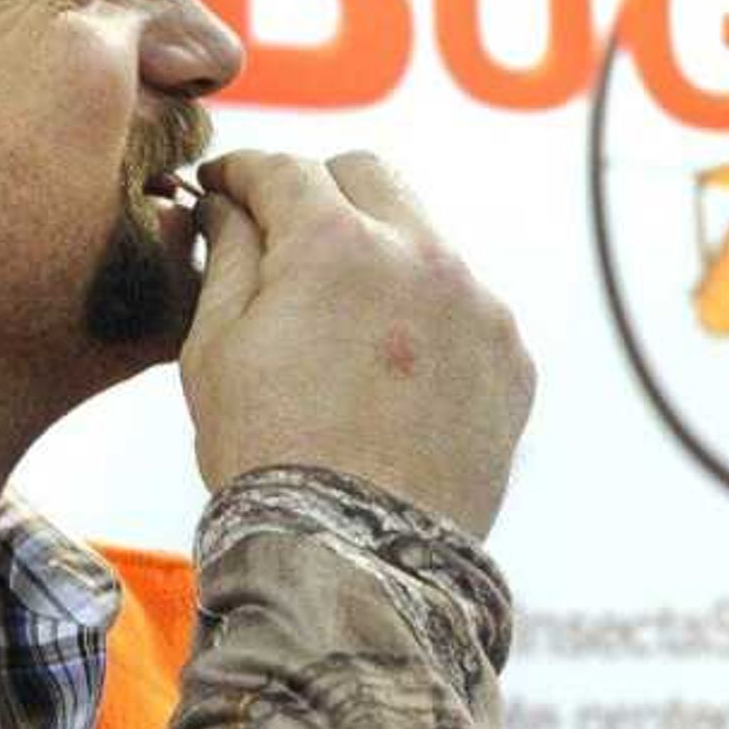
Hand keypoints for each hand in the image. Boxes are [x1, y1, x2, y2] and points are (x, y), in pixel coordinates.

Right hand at [180, 150, 535, 542]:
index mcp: (338, 245)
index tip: (224, 188)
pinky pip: (466, 305)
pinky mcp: (513, 358)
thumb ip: (228, 255)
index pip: (285, 170)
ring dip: (381, 253)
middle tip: (284, 232)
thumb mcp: (214, 348)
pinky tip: (392, 367)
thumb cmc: (270, 457)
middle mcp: (424, 257)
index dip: (242, 173)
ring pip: (425, 238)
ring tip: (341, 314)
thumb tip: (230, 204)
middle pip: (369, 176)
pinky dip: (428, 315)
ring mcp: (479, 307)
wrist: (360, 558)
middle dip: (320, 191)